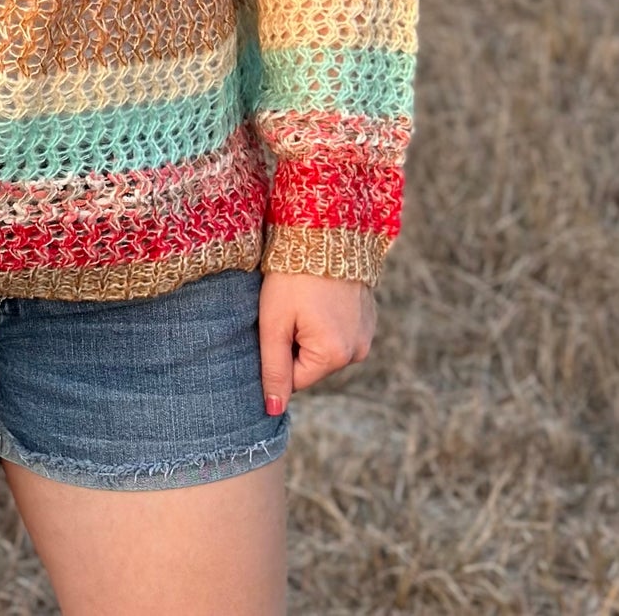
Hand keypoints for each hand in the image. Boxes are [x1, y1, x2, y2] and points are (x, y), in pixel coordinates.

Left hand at [258, 271, 375, 415]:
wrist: (323, 231)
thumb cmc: (292, 278)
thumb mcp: (274, 323)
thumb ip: (274, 369)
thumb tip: (273, 410)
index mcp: (335, 356)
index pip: (295, 379)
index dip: (278, 353)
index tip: (276, 323)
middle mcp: (358, 352)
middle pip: (312, 365)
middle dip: (295, 343)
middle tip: (289, 309)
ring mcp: (367, 335)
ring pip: (325, 349)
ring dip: (310, 332)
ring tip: (305, 300)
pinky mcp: (368, 319)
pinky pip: (340, 332)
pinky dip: (326, 321)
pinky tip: (319, 297)